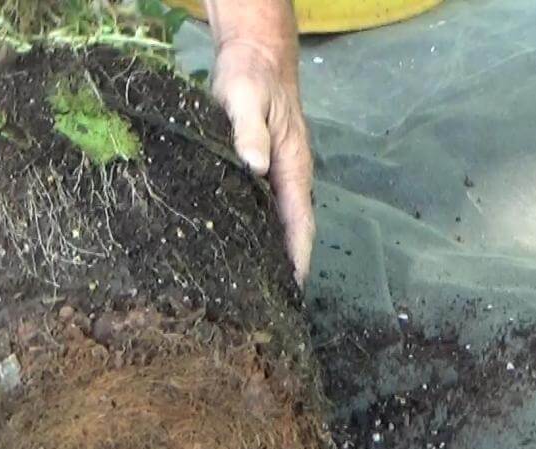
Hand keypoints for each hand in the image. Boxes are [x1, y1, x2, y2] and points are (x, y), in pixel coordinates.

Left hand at [212, 38, 314, 283]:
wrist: (254, 56)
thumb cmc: (250, 77)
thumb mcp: (244, 98)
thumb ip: (249, 131)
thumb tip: (255, 166)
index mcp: (292, 167)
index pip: (299, 222)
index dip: (298, 257)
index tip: (293, 291)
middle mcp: (287, 177)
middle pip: (291, 230)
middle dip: (284, 267)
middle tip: (268, 306)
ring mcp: (274, 175)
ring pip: (275, 223)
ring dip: (269, 253)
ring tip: (253, 290)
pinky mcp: (258, 171)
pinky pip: (260, 210)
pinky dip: (254, 233)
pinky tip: (236, 250)